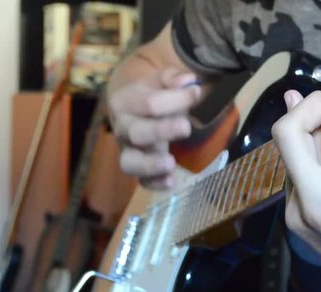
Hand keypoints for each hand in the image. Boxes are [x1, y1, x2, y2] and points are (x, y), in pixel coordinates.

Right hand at [109, 68, 203, 188]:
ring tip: (171, 163)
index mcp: (125, 101)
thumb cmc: (151, 93)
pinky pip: (141, 181)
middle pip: (137, 132)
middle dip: (161, 131)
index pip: (149, 103)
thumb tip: (187, 81)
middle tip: (186, 127)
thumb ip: (172, 78)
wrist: (132, 109)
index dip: (176, 99)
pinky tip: (171, 182)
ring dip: (150, 165)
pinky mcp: (138, 168)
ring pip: (130, 163)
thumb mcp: (159, 80)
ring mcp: (128, 151)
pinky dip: (155, 184)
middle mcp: (123, 127)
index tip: (197, 94)